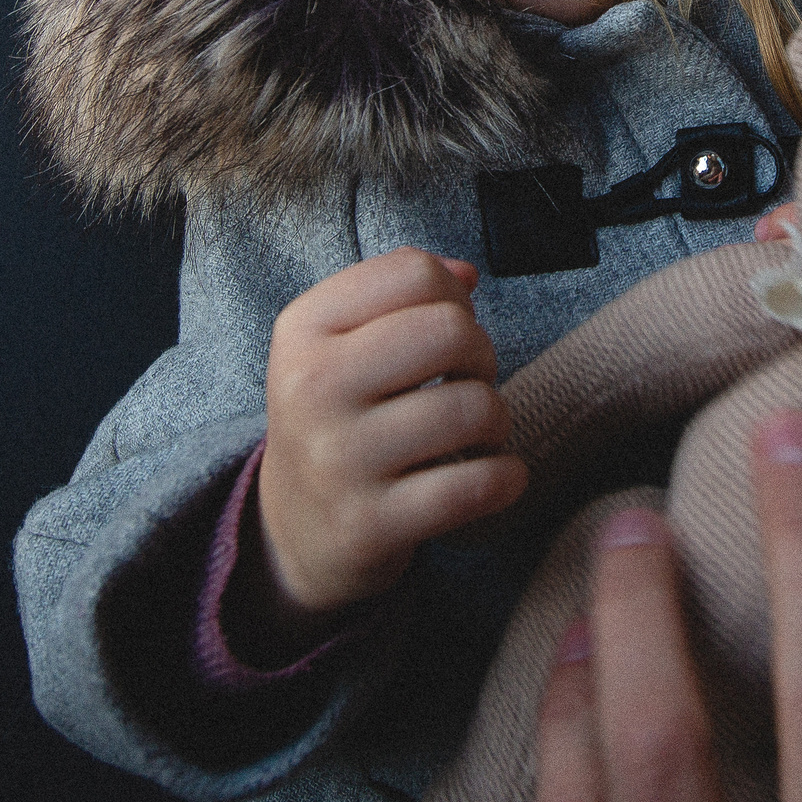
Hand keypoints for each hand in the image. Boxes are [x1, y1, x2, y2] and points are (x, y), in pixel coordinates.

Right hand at [255, 247, 526, 624]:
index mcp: (303, 329)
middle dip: (482, 355)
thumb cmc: (339, 416)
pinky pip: (478, 485)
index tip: (445, 336)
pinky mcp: (371, 525)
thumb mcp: (337, 341)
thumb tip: (468, 275)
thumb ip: (399, 291)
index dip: (453, 299)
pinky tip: (492, 476)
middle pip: (452, 331)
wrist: (294, 529)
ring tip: (474, 435)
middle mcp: (312, 390)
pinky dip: (506, 477)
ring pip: (474, 408)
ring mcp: (338, 461)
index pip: (415, 272)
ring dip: (497, 422)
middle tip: (466, 384)